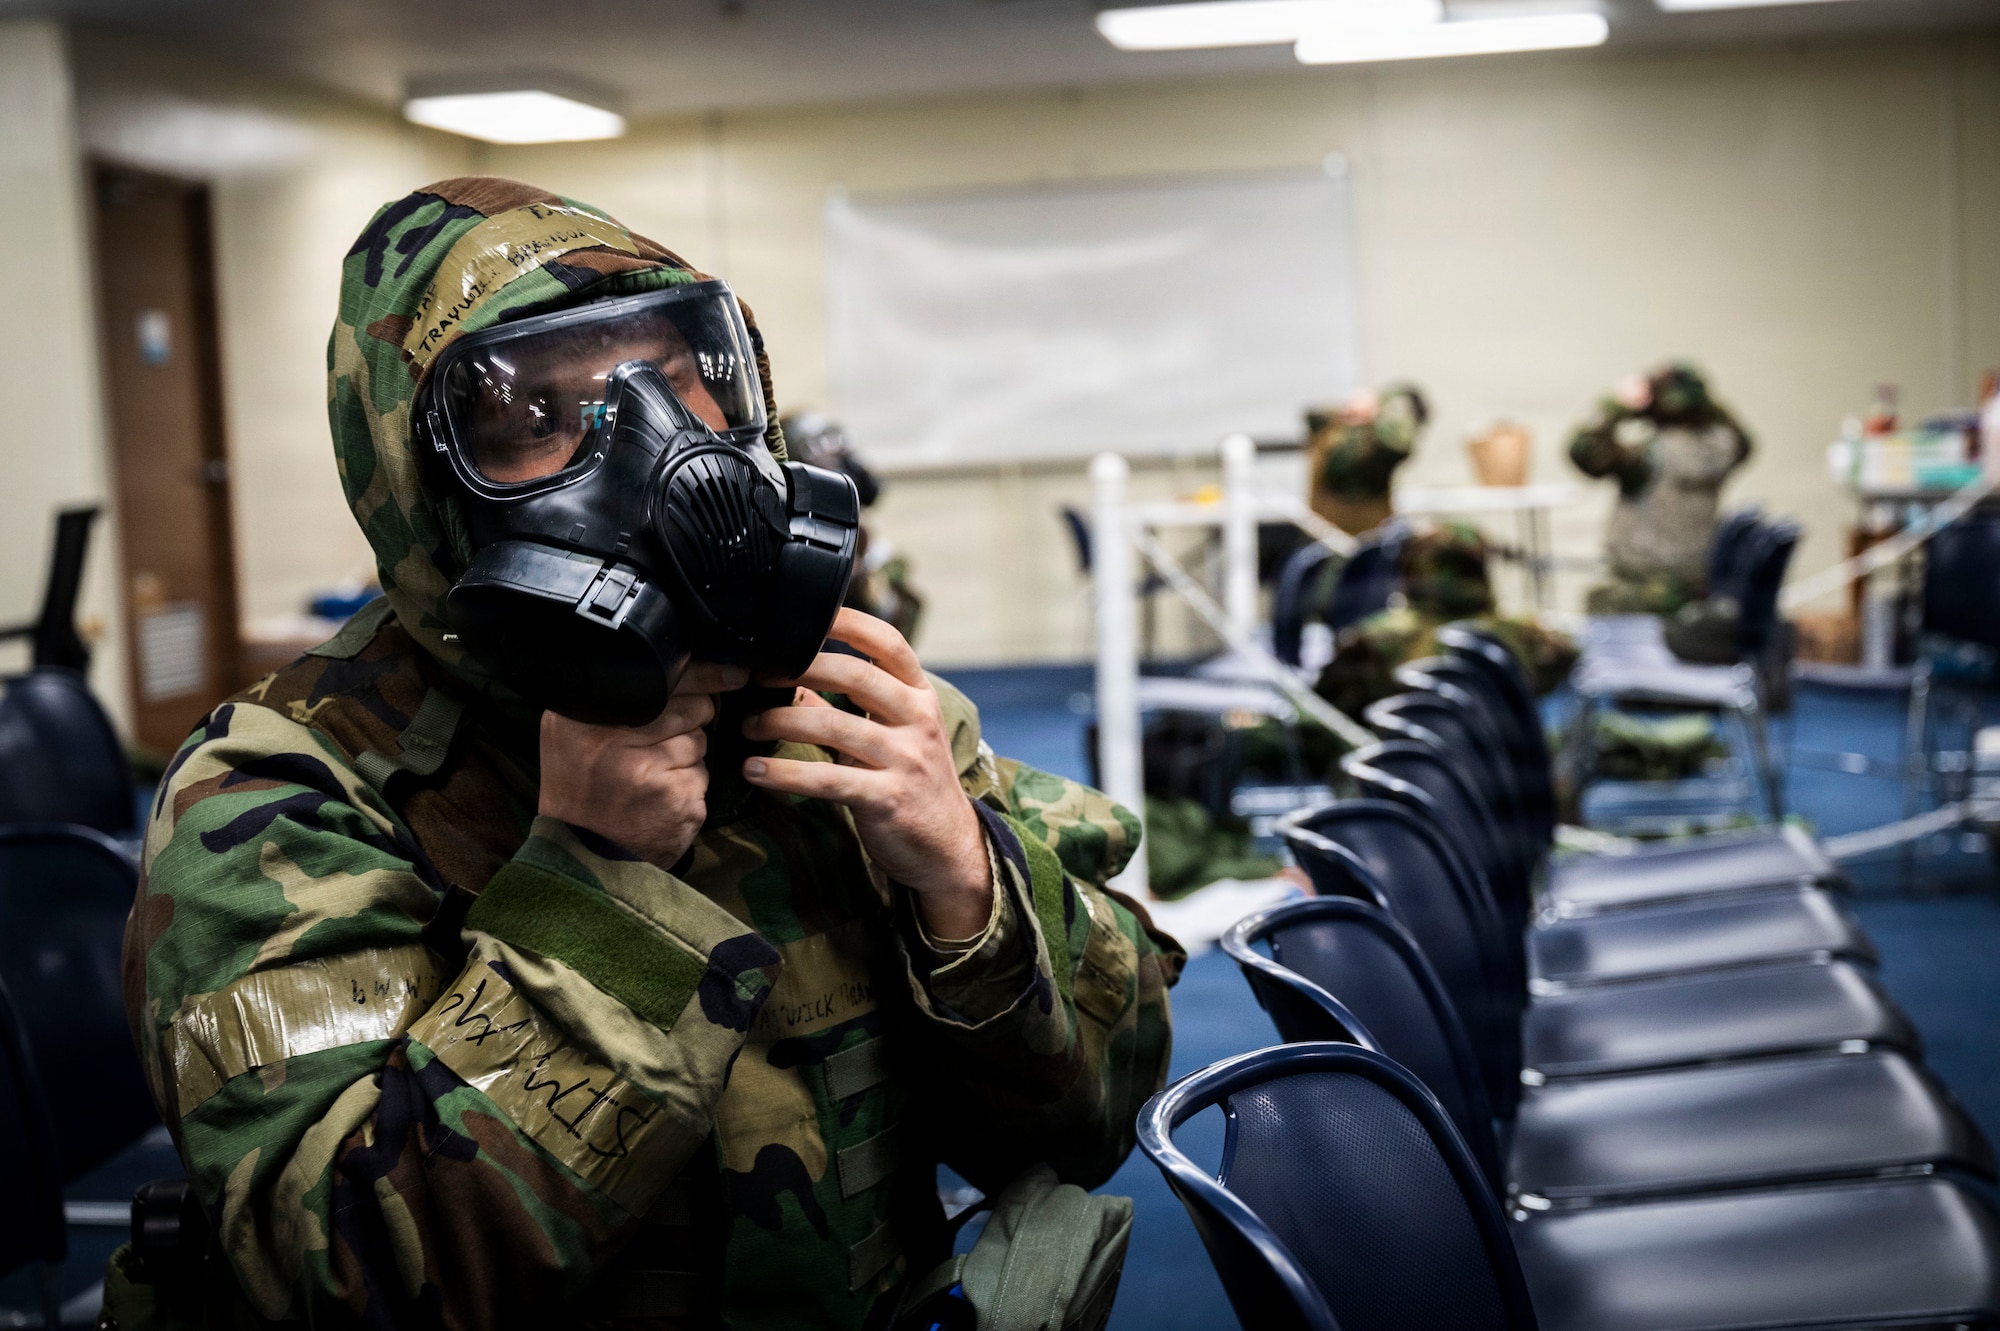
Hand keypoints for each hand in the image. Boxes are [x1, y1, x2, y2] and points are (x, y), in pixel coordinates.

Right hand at [538, 661, 747, 869]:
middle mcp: (618, 742)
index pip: (666, 679)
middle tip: (661, 740)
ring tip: (651, 772)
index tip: (734, 672)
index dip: (705, 673)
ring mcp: (652, 774)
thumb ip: (612, 694)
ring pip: (700, 742)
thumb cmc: (580, 780)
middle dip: (692, 717)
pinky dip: (689, 783)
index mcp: (588, 717)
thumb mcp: (572, 727)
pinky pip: (702, 776)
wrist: (579, 850)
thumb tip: (675, 660)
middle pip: (694, 708)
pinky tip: (660, 796)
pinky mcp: (679, 802)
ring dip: (686, 753)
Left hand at [741, 609, 991, 939]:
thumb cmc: (910, 783)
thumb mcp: (889, 736)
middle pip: (856, 676)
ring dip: (780, 721)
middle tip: (756, 675)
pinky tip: (754, 770)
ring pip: (835, 726)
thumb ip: (848, 706)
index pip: (888, 645)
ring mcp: (907, 760)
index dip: (848, 623)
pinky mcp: (889, 799)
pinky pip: (828, 779)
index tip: (804, 614)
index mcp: (920, 696)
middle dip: (800, 668)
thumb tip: (792, 678)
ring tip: (746, 725)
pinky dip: (785, 773)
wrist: (948, 848)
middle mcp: (918, 720)